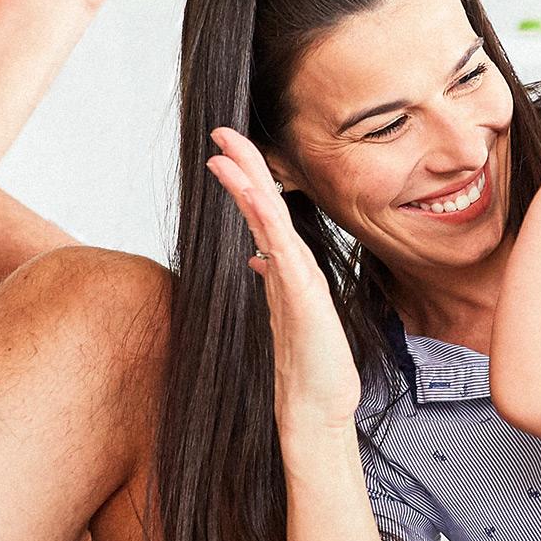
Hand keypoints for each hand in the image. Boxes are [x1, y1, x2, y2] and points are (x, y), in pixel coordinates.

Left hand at [203, 128, 364, 437]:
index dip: (245, 183)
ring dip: (250, 180)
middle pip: (268, 204)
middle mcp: (295, 267)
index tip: (223, 155)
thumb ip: (273, 283)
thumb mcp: (284, 317)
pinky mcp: (304, 294)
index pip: (263, 217)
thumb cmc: (307, 369)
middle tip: (223, 130)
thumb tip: (258, 258)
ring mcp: (301, 278)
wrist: (317, 410)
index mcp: (287, 271)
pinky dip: (266, 215)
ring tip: (226, 148)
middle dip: (247, 165)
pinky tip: (252, 191)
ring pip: (272, 217)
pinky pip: (281, 245)